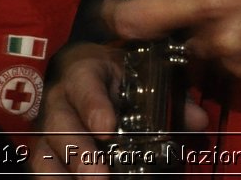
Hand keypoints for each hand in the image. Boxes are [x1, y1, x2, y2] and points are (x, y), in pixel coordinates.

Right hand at [31, 44, 211, 174]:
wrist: (85, 72)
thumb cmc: (116, 75)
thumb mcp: (139, 74)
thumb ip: (169, 97)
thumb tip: (198, 120)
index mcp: (82, 72)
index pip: (85, 85)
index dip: (94, 107)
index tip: (107, 129)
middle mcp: (58, 99)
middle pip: (60, 125)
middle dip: (80, 153)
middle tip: (99, 176)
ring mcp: (46, 127)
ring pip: (45, 152)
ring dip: (65, 174)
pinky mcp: (44, 150)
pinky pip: (43, 168)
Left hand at [99, 0, 240, 84]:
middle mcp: (198, 1)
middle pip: (127, 20)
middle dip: (121, 17)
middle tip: (128, 14)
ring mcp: (215, 41)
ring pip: (175, 46)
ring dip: (186, 37)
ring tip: (221, 21)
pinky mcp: (234, 70)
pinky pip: (212, 64)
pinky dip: (221, 54)